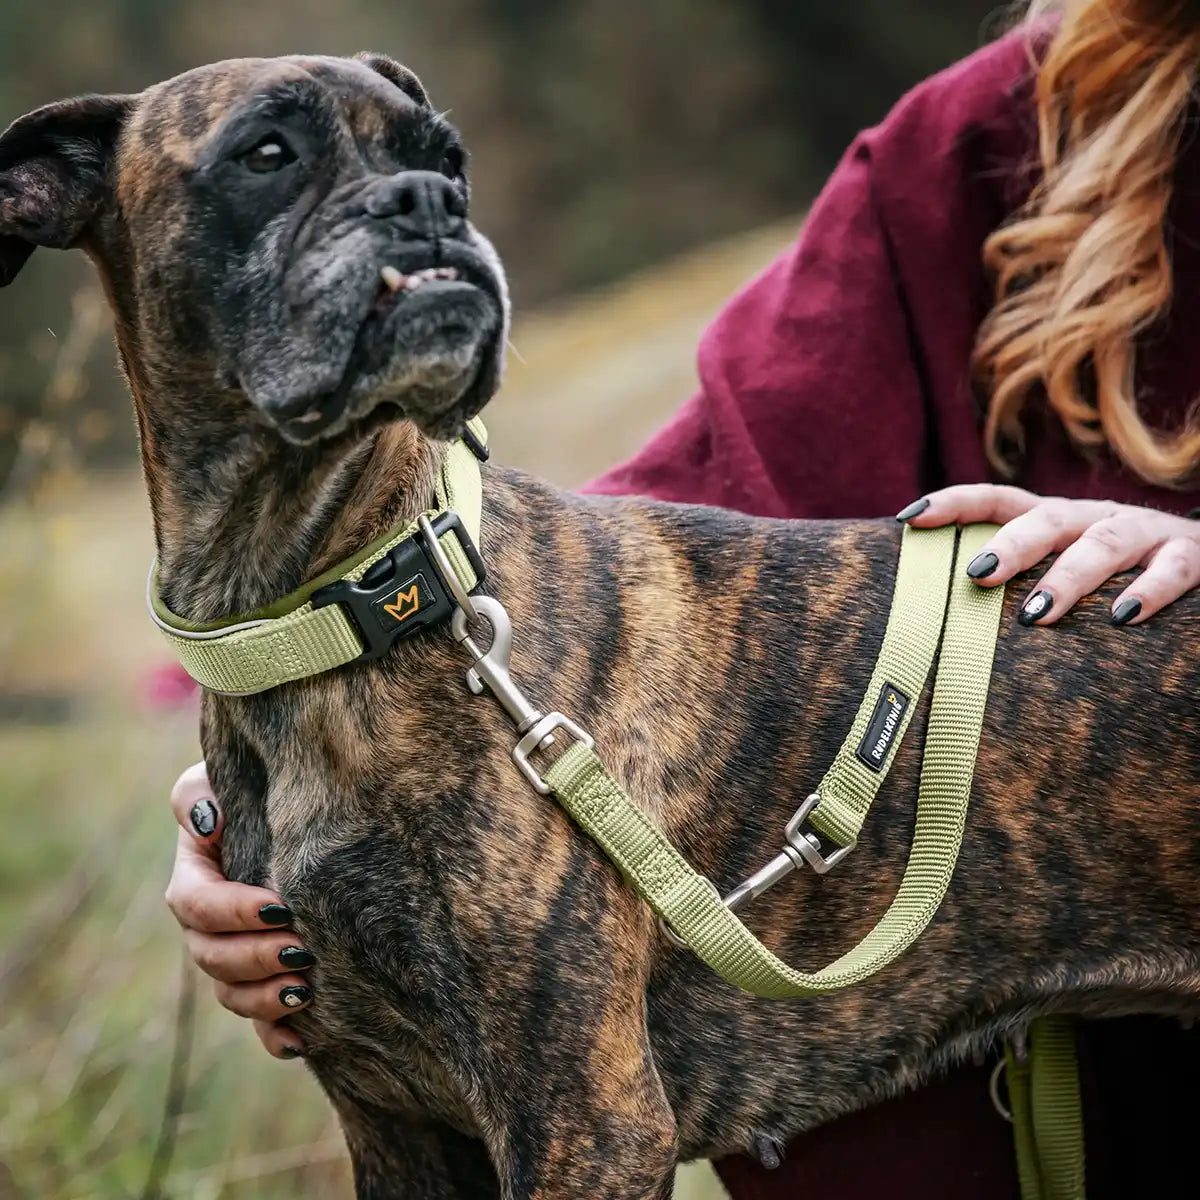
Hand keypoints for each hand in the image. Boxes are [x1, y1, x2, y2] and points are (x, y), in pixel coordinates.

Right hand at [164, 762, 311, 1058]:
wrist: (312, 808)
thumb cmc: (262, 785)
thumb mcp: (223, 777)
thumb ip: (199, 793)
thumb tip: (207, 820)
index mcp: (197, 875)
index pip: (195, 903)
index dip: (229, 911)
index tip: (277, 907)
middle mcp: (212, 922)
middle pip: (212, 956)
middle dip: (254, 958)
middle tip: (301, 950)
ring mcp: (240, 954)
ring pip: (233, 992)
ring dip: (264, 998)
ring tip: (306, 990)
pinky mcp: (271, 977)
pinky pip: (263, 1021)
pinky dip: (276, 1036)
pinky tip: (299, 1042)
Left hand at [896, 486, 1199, 625]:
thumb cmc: (1117, 578)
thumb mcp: (1067, 570)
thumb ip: (1019, 584)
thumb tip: (943, 625)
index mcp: (1057, 520)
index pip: (999, 500)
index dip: (955, 503)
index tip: (910, 519)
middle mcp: (1094, 518)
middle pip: (1048, 519)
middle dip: (1011, 544)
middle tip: (977, 575)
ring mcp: (1145, 533)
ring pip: (1105, 541)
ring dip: (1069, 576)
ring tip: (1037, 614)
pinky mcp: (1191, 554)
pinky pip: (1173, 568)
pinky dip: (1150, 590)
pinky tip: (1123, 617)